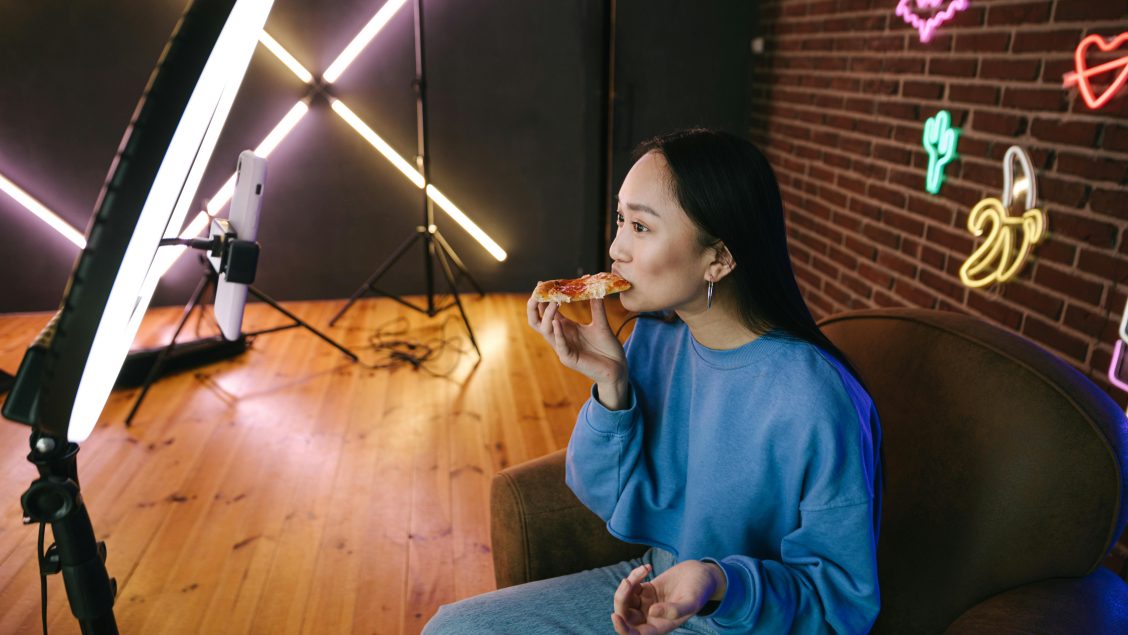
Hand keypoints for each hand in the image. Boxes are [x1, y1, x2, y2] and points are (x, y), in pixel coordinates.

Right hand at [526, 295, 627, 403]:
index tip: (544, 282)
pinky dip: (557, 333)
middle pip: (537, 321)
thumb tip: (595, 287)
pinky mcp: (569, 359)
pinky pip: (559, 345)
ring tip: (554, 302)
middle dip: (534, 306)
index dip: (543, 298)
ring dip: (548, 315)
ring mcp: (562, 348)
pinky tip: (557, 322)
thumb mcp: (601, 323)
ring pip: (545, 331)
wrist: (617, 368)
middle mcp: (560, 337)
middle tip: (538, 291)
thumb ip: (596, 306)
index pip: (547, 311)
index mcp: (565, 328)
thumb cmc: (607, 348)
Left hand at [611, 560, 725, 634]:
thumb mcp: (691, 602)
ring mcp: (646, 603)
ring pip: (625, 598)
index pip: (635, 634)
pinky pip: (631, 585)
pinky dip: (635, 575)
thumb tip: (651, 612)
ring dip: (628, 584)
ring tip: (643, 570)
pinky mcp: (645, 589)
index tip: (616, 615)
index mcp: (659, 627)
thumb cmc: (700, 592)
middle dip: (622, 598)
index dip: (623, 628)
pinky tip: (647, 568)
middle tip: (629, 582)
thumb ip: (674, 611)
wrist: (701, 575)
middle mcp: (649, 617)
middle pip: (625, 614)